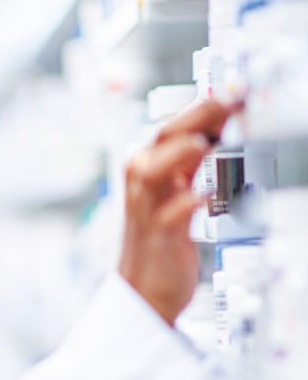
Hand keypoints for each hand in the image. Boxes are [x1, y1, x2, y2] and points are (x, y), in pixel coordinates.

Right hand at [118, 99, 241, 324]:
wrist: (143, 290)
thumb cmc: (161, 242)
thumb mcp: (177, 194)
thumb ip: (192, 163)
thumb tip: (220, 129)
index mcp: (148, 168)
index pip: (175, 124)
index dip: (206, 103)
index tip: (236, 89)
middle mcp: (144, 182)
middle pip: (166, 135)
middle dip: (201, 114)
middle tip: (235, 100)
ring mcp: (148, 207)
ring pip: (158, 166)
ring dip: (184, 150)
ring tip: (209, 142)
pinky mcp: (160, 234)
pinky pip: (174, 211)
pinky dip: (191, 200)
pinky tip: (209, 195)